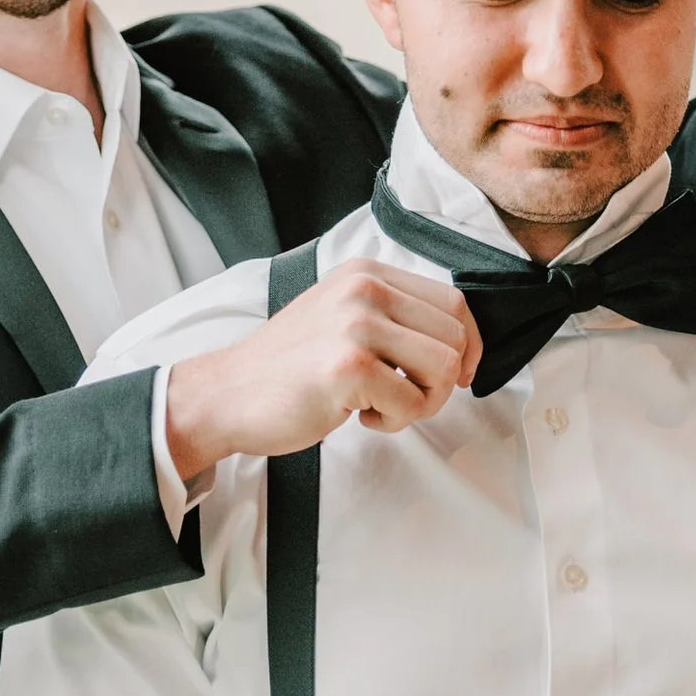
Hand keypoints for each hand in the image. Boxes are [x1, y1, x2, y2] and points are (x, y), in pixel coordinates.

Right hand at [162, 260, 480, 482]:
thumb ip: (391, 315)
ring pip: (445, 368)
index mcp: (366, 273)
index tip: (455, 375)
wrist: (228, 394)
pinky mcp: (349, 366)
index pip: (454, 302)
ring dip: (422, 402)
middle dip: (442, 381)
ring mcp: (356, 325)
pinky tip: (359, 417)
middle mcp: (365, 289)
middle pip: (455, 337)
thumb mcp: (340, 315)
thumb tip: (459, 342)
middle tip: (403, 398)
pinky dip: (395, 422)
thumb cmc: (288, 367)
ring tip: (382, 406)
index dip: (467, 346)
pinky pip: (413, 403)